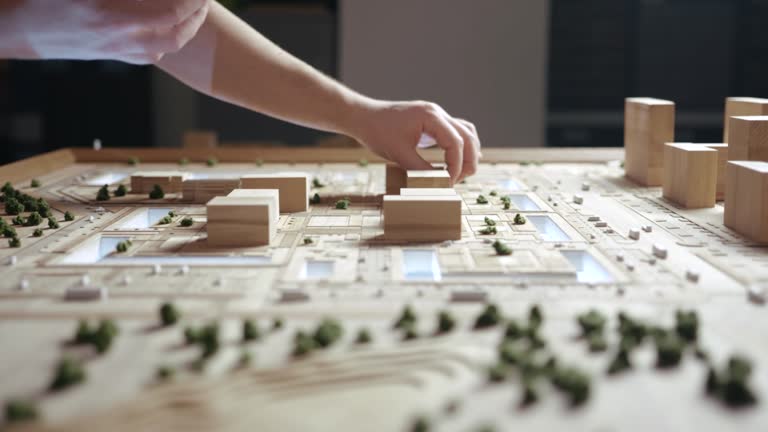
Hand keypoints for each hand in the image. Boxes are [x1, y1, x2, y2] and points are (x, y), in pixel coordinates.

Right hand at [5, 0, 209, 63]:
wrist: (23, 28)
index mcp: (111, 13)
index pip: (169, 10)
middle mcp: (118, 36)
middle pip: (176, 34)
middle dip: (196, 16)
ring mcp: (116, 50)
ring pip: (166, 47)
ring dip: (186, 29)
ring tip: (193, 11)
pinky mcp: (113, 55)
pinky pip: (150, 54)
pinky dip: (166, 42)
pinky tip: (170, 27)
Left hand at [354, 100, 480, 183]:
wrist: (363, 117)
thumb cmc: (377, 132)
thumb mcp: (399, 154)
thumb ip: (420, 169)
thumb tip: (439, 184)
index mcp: (431, 117)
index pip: (456, 142)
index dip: (456, 166)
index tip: (448, 182)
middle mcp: (438, 113)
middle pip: (467, 136)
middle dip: (468, 161)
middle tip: (458, 181)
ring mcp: (436, 115)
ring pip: (466, 132)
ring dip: (468, 152)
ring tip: (462, 173)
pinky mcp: (432, 121)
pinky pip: (455, 131)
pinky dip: (461, 145)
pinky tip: (458, 159)